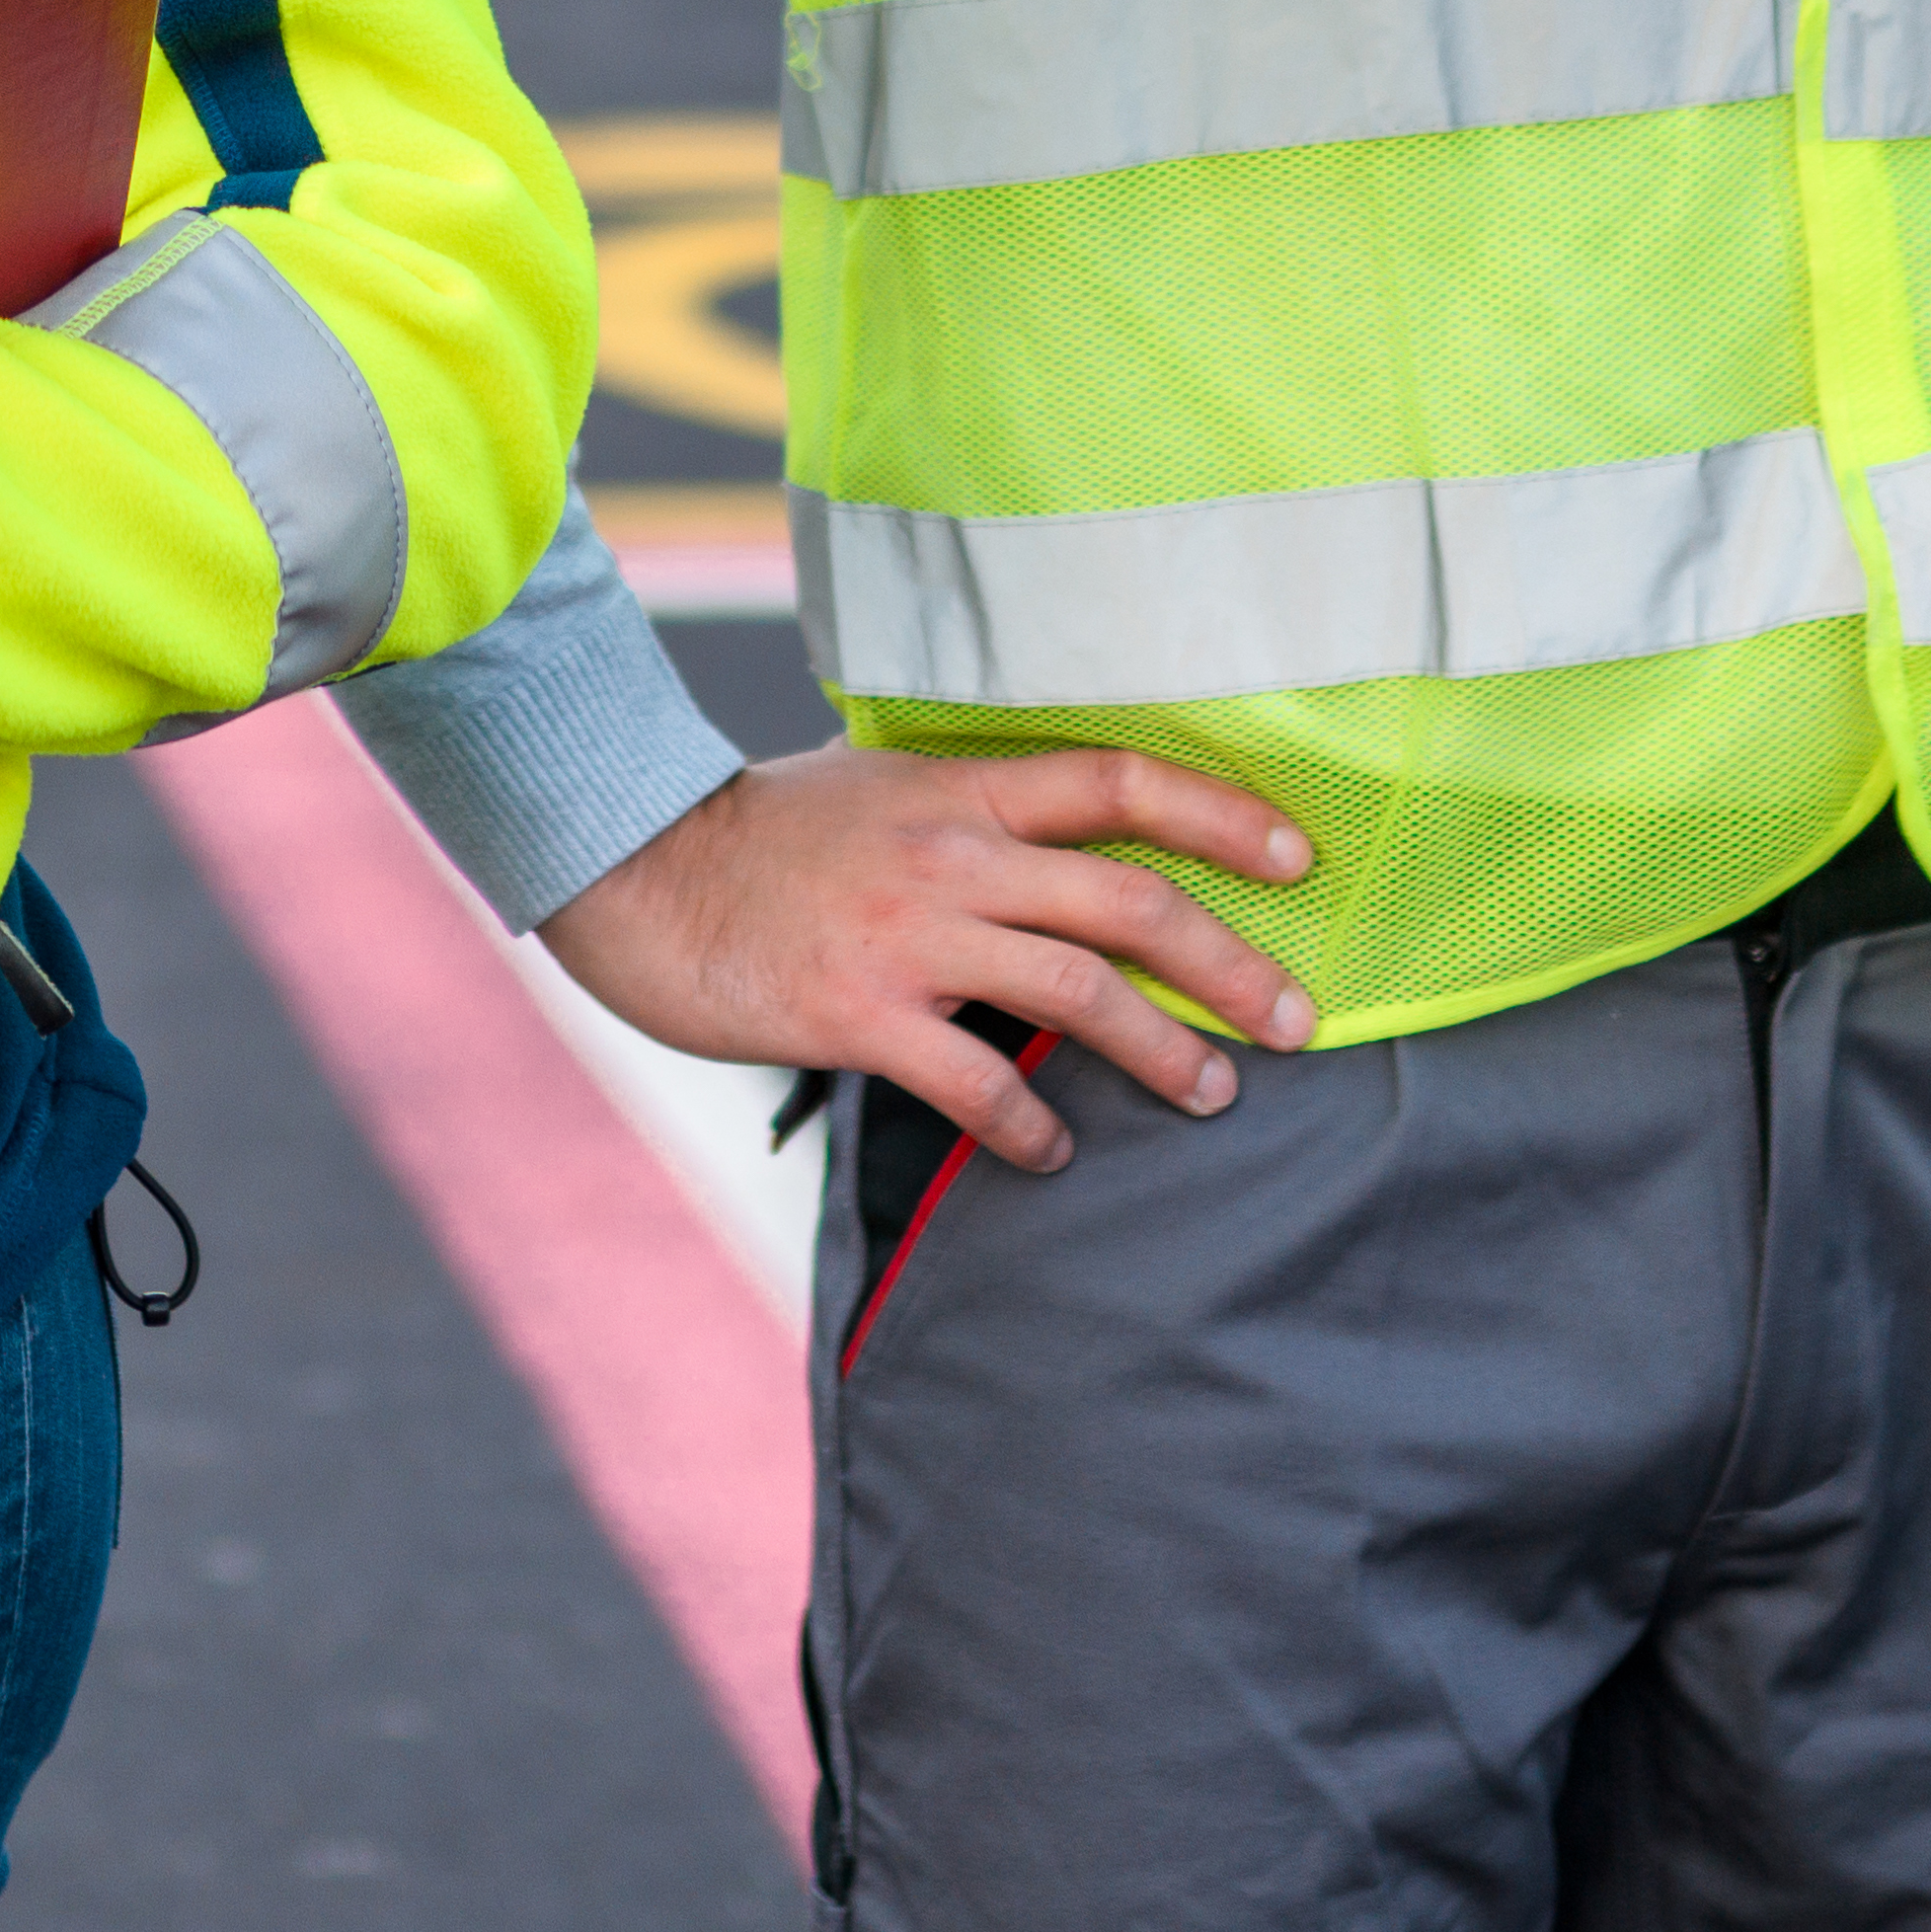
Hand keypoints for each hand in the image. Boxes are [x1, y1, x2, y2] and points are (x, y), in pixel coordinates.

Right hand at [541, 744, 1321, 1172]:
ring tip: (1212, 1094)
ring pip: (1077, 992)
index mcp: (959, 791)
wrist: (633, 872)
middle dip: (1228, 965)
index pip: (1119, 782)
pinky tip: (1054, 1149)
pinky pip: (977, 1080)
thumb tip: (1049, 834)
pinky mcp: (858, 1014)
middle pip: (1128, 901)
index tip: (1297, 858)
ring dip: (1163, 1052)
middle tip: (1294, 1020)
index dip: (1221, 817)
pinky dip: (1032, 1123)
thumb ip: (964, 810)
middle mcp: (950, 856)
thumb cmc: (752, 836)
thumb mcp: (871, 786)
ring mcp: (907, 937)